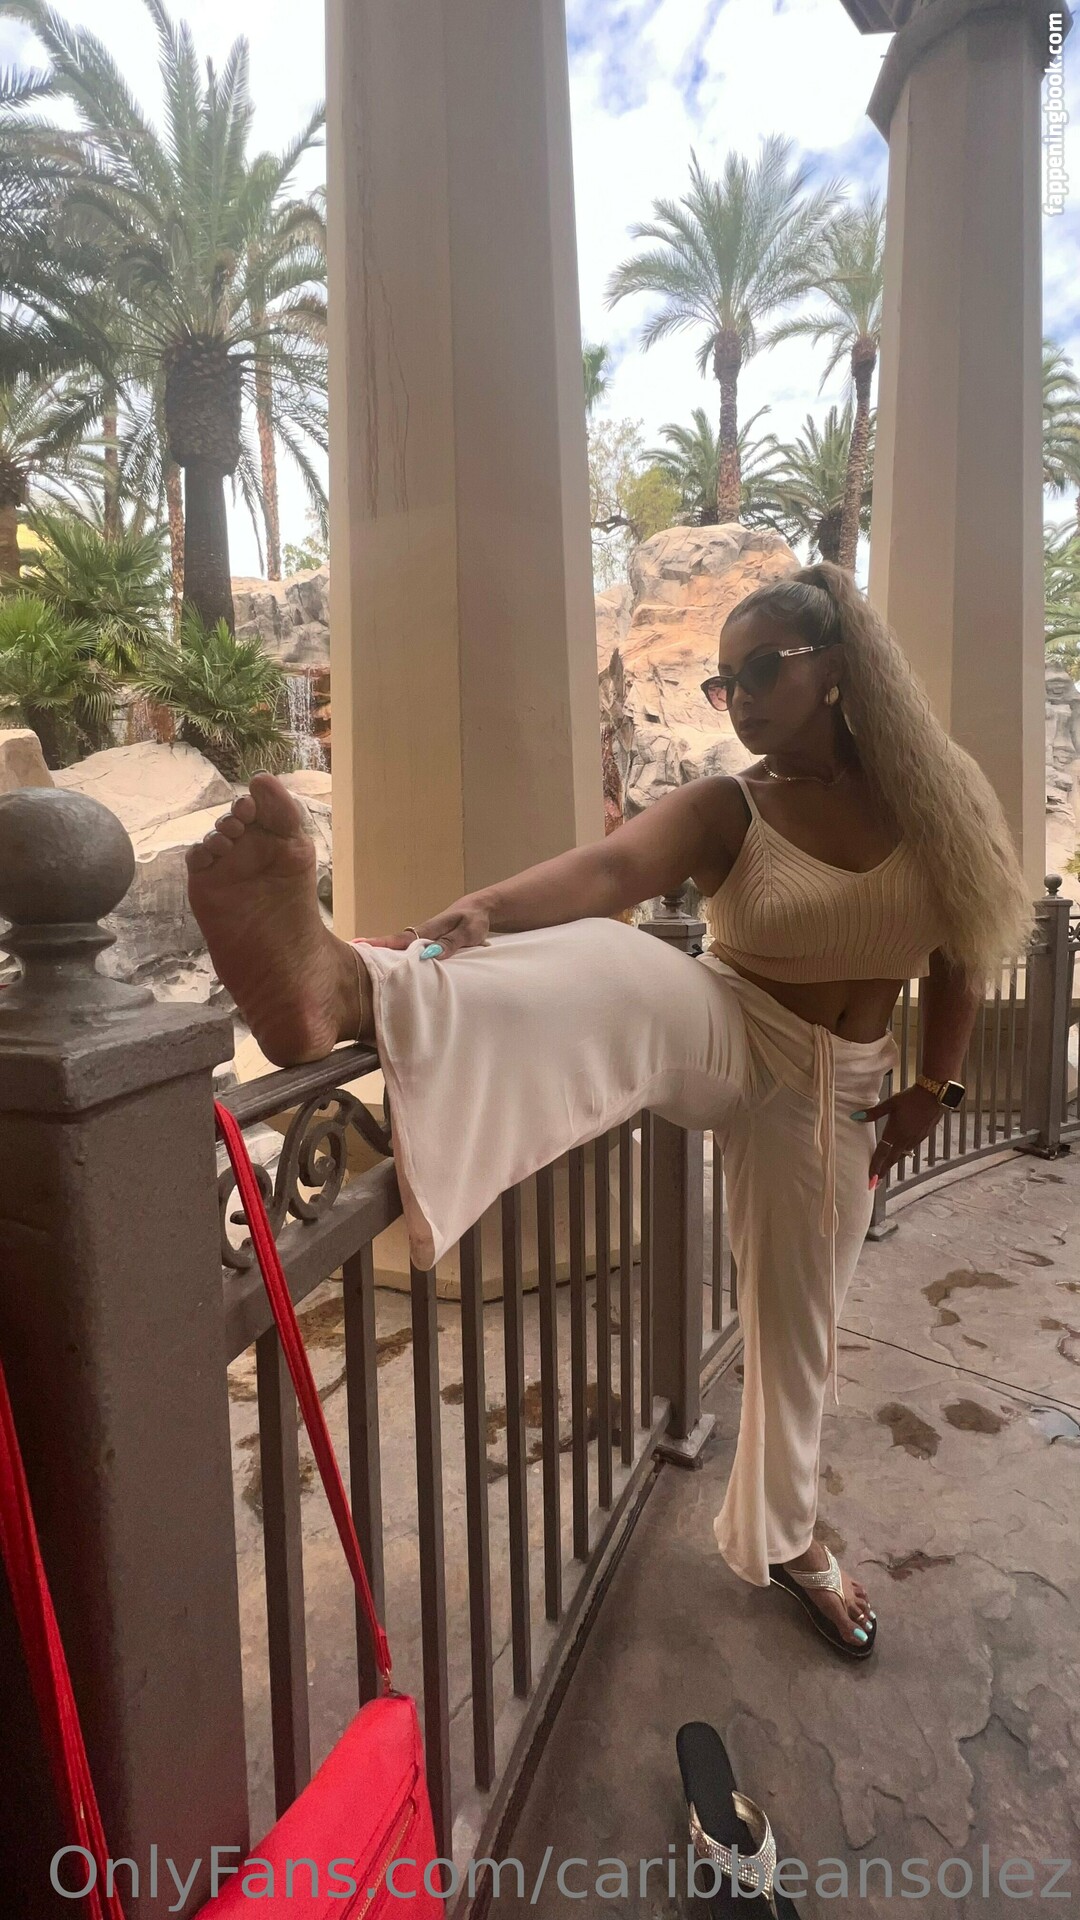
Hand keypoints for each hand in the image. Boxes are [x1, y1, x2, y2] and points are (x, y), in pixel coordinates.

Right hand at [353, 897, 491, 958]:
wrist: (480, 910)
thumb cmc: (474, 921)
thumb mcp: (467, 933)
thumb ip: (450, 943)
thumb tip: (428, 955)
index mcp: (429, 929)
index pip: (401, 939)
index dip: (381, 944)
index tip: (360, 947)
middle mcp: (421, 933)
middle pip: (394, 942)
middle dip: (372, 948)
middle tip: (348, 954)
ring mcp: (423, 937)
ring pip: (400, 947)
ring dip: (382, 953)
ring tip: (359, 962)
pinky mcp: (427, 942)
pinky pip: (409, 950)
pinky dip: (396, 954)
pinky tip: (386, 963)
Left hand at [856, 1083, 942, 1183]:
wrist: (934, 1095)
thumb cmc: (911, 1098)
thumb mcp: (890, 1104)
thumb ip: (873, 1113)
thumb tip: (856, 1117)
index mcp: (895, 1133)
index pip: (882, 1154)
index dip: (876, 1167)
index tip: (871, 1180)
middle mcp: (905, 1139)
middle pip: (892, 1159)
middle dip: (883, 1171)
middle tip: (875, 1182)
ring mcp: (915, 1139)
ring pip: (902, 1154)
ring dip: (892, 1162)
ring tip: (886, 1168)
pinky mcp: (923, 1136)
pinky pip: (910, 1148)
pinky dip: (902, 1153)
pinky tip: (900, 1152)